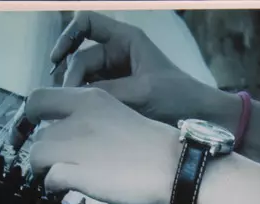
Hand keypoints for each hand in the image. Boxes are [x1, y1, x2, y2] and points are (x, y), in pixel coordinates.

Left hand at [23, 87, 180, 203]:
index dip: (33, 118)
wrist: (176, 169)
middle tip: (58, 164)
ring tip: (60, 180)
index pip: (39, 98)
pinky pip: (48, 178)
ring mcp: (74, 146)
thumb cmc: (159, 149)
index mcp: (91, 100)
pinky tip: (64, 190)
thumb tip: (86, 140)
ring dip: (45, 169)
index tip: (41, 131)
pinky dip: (52, 185)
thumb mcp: (124, 119)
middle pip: (39, 133)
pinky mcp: (75, 173)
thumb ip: (99, 123)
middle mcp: (77, 118)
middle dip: (46, 151)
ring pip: (37, 155)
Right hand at [52, 11, 206, 122]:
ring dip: (75, 93)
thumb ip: (106, 92)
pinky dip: (87, 105)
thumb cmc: (179, 99)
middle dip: (69, 76)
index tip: (55, 60)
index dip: (66, 38)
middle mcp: (119, 55)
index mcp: (126, 40)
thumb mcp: (141, 93)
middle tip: (65, 99)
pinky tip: (80, 118)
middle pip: (80, 58)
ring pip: (86, 80)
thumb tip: (72, 97)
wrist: (204, 120)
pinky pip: (96, 97)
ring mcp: (119, 77)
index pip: (85, 25)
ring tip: (67, 111)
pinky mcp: (122, 98)